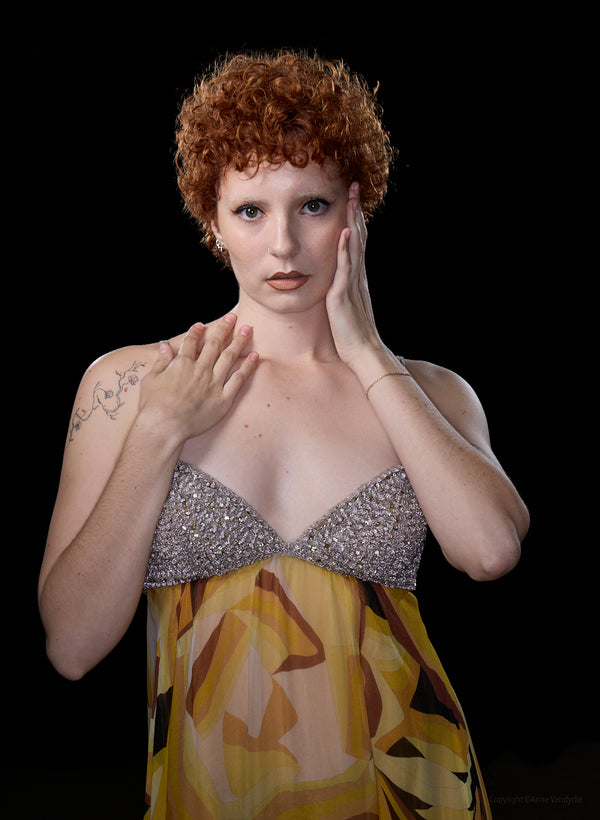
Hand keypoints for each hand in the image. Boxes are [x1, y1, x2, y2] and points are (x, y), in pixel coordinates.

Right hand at [138, 314, 257, 442]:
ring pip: (229, 357)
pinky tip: (255, 356)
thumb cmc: (153, 406)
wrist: (164, 427)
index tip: (202, 325)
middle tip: (233, 317)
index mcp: (182, 364)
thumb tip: (165, 346)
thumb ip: (160, 361)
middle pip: (214, 344)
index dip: (196, 331)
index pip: (191, 341)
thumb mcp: (151, 379)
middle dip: (224, 327)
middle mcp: (200, 370)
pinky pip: (239, 379)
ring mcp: (213, 383)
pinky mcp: (223, 399)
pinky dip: (248, 367)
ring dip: (239, 341)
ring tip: (247, 329)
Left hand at [325, 183, 383, 365]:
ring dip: (352, 221)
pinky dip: (345, 249)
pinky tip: (344, 232)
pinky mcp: (344, 294)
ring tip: (350, 199)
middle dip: (355, 211)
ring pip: (354, 246)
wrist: (364, 352)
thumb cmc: (352, 334)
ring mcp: (352, 283)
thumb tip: (337, 279)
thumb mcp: (345, 306)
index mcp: (356, 277)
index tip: (351, 198)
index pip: (356, 241)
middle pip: (358, 236)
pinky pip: (345, 267)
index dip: (354, 219)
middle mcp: (357, 276)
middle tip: (353, 186)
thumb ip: (343, 289)